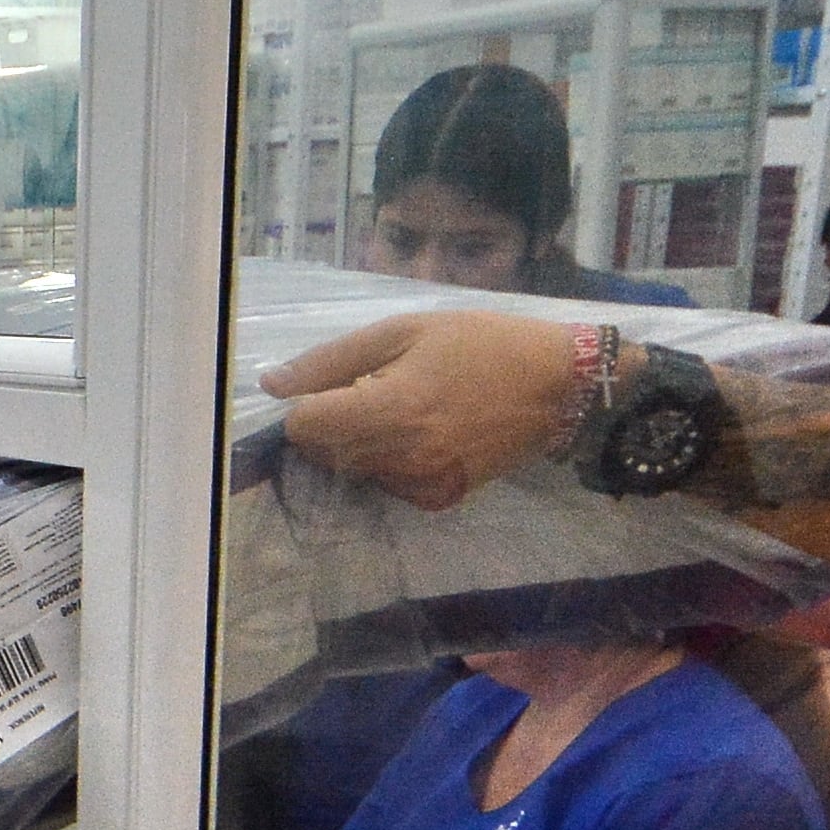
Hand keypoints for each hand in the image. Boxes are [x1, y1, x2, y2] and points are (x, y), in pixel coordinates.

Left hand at [260, 310, 584, 510]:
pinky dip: (391, 459)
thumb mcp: (406, 331)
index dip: (306, 404)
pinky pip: (388, 482)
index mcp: (392, 408)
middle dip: (333, 421)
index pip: (306, 426)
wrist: (558, 386)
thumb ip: (333, 359)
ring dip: (362, 440)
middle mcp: (403, 456)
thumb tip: (272, 384)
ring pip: (356, 468)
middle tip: (374, 388)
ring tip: (407, 405)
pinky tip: (426, 431)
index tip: (330, 385)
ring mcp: (423, 483)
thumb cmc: (482, 344)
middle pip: (327, 451)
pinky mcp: (441, 498)